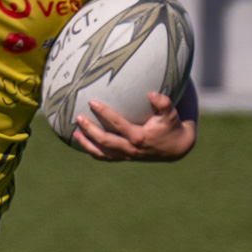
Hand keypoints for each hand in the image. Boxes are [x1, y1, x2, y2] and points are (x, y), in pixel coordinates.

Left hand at [73, 92, 196, 161]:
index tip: (92, 102)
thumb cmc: (172, 127)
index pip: (117, 124)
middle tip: (78, 117)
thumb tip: (152, 93)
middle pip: (104, 140)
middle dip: (89, 129)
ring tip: (74, 134)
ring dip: (87, 144)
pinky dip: (94, 152)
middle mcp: (130, 148)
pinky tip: (84, 144)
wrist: (177, 149)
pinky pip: (106, 158)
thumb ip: (163, 104)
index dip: (104, 113)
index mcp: (138, 136)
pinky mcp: (125, 158)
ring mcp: (126, 155)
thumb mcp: (171, 115)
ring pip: (102, 153)